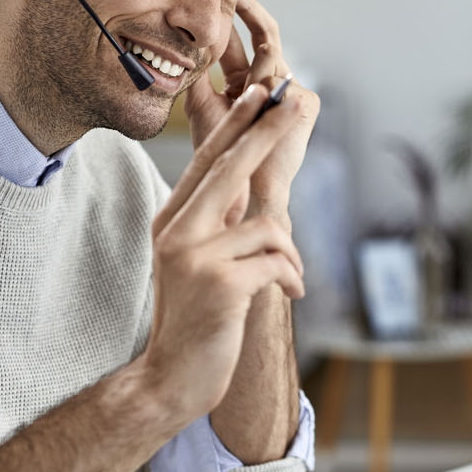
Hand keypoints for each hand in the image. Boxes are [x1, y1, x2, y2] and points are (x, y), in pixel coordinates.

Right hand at [142, 85, 307, 421]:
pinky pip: (277, 260)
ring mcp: (195, 255)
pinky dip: (292, 277)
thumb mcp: (198, 262)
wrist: (172, 377)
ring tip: (287, 279)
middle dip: (270, 131)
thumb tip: (251, 185)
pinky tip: (288, 293)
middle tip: (299, 100)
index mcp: (172, 220)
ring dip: (290, 255)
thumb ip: (217, 224)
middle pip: (231, 167)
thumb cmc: (196, 320)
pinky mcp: (220, 283)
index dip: (237, 125)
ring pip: (269, 227)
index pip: (206, 161)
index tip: (261, 94)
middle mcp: (177, 230)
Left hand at [183, 0, 318, 216]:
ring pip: (271, 56)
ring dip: (254, 54)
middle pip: (265, 37)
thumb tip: (182, 40)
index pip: (242, 44)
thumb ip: (197, 73)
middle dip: (252, 13)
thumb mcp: (200, 105)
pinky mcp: (305, 103)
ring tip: (243, 45)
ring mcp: (290, 92)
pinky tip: (256, 90)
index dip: (233, 20)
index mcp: (246, 85)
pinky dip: (265, 81)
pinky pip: (282, 78)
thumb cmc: (218, 153)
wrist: (240, 187)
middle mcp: (271, 85)